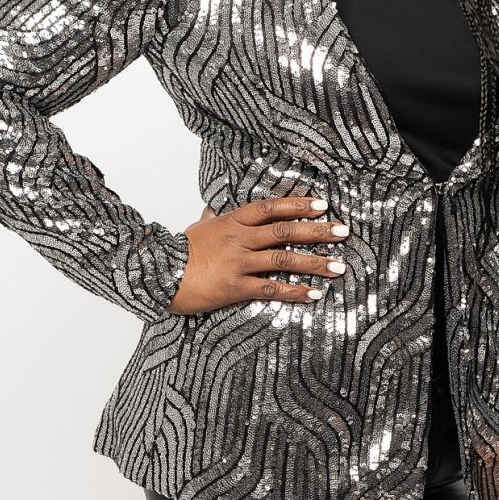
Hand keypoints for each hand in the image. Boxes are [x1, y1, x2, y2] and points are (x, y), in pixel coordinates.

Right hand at [168, 195, 350, 315]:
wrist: (155, 273)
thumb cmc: (176, 253)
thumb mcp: (195, 230)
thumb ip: (209, 219)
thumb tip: (210, 209)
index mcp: (231, 222)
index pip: (270, 208)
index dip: (298, 205)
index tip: (322, 205)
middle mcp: (239, 239)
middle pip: (285, 230)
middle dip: (318, 231)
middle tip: (344, 231)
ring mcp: (238, 262)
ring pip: (283, 259)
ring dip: (314, 263)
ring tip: (339, 267)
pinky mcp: (234, 287)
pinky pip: (271, 289)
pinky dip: (294, 292)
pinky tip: (313, 295)